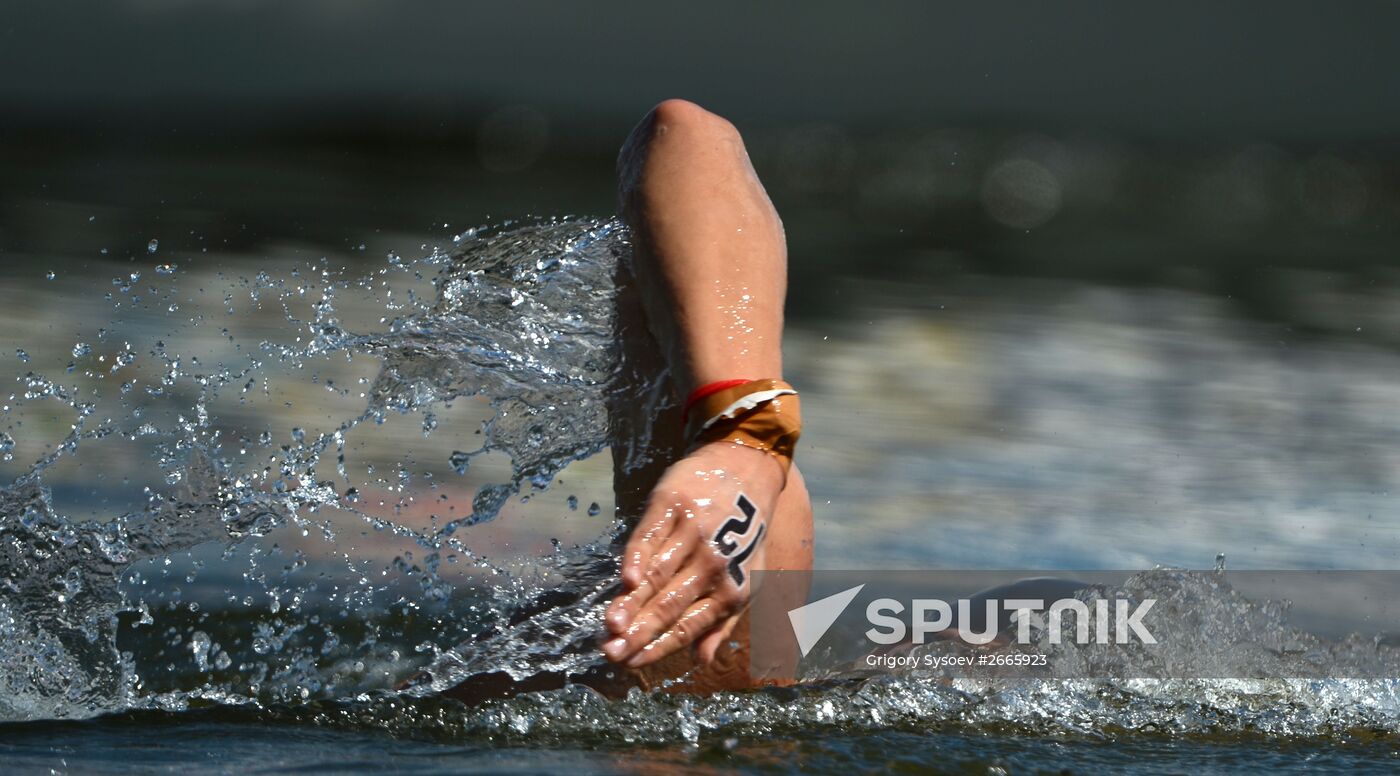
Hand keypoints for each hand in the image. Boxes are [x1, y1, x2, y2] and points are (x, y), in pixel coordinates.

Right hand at [601, 441, 783, 667]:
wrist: (749, 467)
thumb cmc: (747, 530)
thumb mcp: (749, 577)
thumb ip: (722, 621)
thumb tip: (700, 661)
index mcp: (731, 588)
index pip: (687, 625)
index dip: (658, 646)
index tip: (630, 663)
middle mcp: (714, 563)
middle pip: (669, 604)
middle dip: (638, 632)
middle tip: (610, 652)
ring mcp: (694, 532)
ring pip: (658, 574)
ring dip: (633, 602)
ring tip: (610, 625)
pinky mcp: (674, 504)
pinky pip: (651, 535)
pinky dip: (638, 558)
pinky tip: (626, 579)